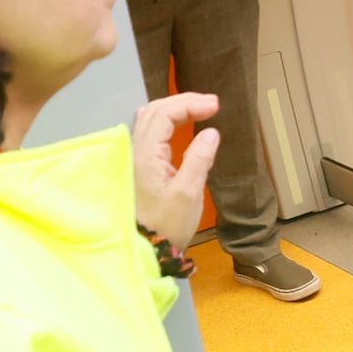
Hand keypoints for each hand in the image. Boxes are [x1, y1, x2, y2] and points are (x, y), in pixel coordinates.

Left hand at [131, 92, 220, 247]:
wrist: (146, 249)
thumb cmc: (167, 225)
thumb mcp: (188, 193)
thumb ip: (199, 159)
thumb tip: (211, 132)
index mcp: (146, 154)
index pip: (165, 113)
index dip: (190, 104)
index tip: (216, 106)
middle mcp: (136, 150)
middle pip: (155, 110)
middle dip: (183, 101)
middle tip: (211, 105)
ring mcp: (136, 157)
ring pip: (150, 119)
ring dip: (174, 109)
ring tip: (198, 110)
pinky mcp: (140, 166)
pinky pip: (150, 131)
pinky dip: (167, 121)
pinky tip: (178, 125)